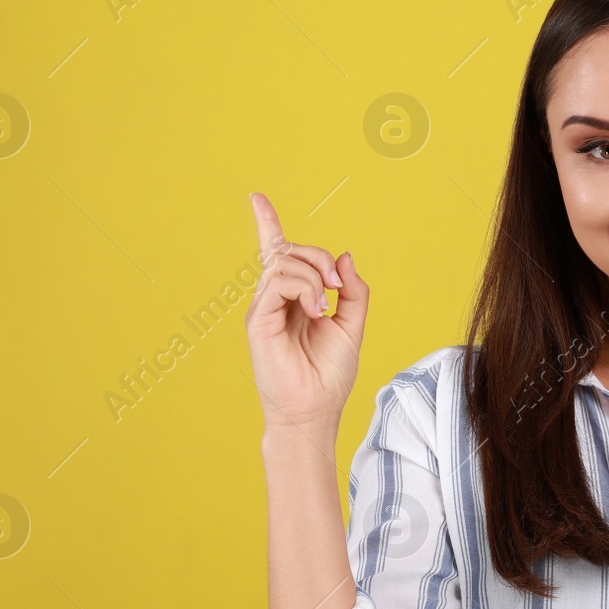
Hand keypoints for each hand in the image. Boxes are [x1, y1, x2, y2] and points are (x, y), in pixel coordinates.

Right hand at [244, 193, 367, 432]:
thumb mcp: (353, 324)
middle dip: (319, 257)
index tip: (255, 197)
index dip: (266, 223)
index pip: (277, 253)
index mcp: (293, 299)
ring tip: (324, 306)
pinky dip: (304, 288)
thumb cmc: (329, 375)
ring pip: (284, 261)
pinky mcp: (259, 320)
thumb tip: (345, 256)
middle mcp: (274, 300)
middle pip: (290, 251)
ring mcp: (264, 308)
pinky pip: (277, 281)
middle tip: (338, 287)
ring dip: (314, 275)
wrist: (314, 411)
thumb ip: (353, 289)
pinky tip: (314, 311)